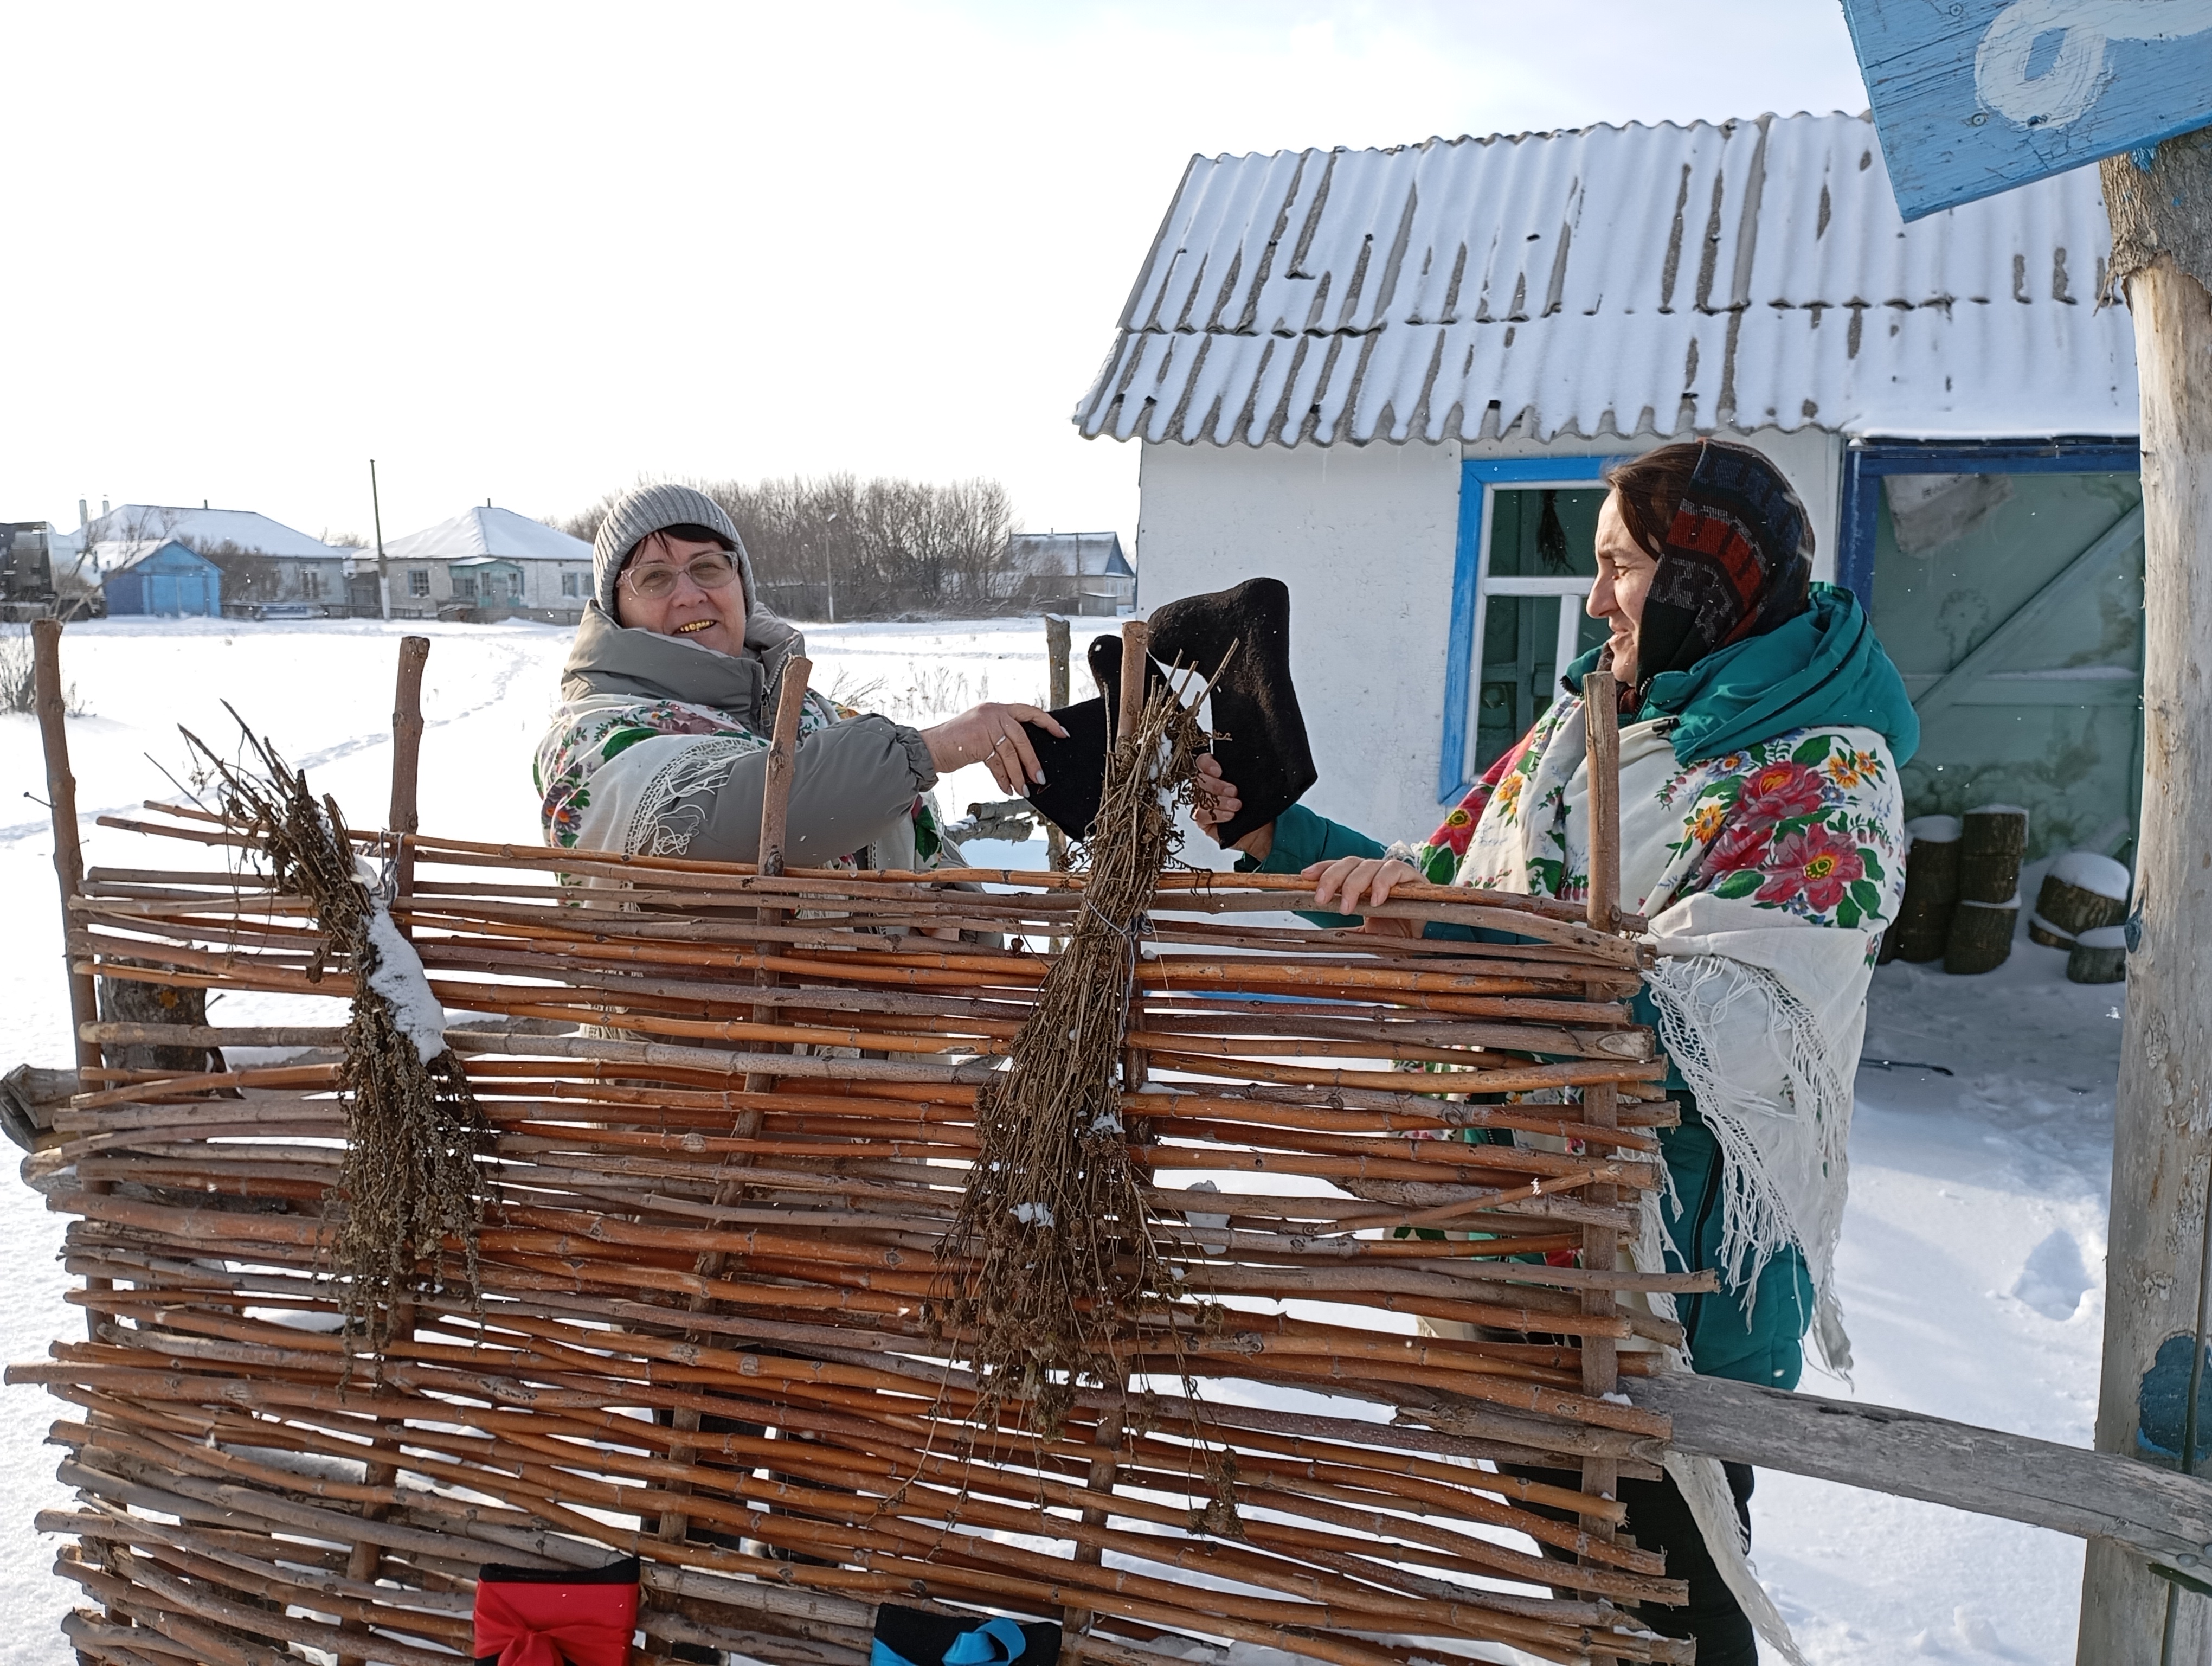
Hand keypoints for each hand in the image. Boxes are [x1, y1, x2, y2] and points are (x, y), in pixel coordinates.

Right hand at [921, 703, 1066, 795]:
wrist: (929, 747)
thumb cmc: (954, 743)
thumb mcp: (981, 735)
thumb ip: (999, 739)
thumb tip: (1022, 760)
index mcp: (996, 709)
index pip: (1028, 711)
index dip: (1047, 722)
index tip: (1062, 733)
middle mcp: (993, 712)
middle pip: (1022, 737)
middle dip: (1032, 761)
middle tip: (1039, 778)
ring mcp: (986, 724)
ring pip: (1011, 752)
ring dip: (1018, 774)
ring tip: (1023, 790)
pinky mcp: (979, 739)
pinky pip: (998, 762)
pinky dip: (1004, 778)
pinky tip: (1007, 788)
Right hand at [1190, 754, 1274, 855]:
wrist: (1261, 832)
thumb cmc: (1257, 807)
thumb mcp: (1255, 787)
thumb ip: (1244, 774)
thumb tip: (1247, 764)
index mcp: (1218, 774)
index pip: (1203, 761)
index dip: (1207, 764)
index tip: (1219, 770)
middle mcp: (1208, 787)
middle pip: (1199, 779)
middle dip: (1216, 785)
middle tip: (1233, 791)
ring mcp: (1203, 803)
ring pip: (1201, 797)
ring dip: (1219, 801)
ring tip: (1237, 805)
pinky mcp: (1203, 819)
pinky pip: (1201, 815)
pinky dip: (1217, 814)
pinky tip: (1230, 816)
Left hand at [1303, 855, 1422, 936]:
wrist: (1419, 945)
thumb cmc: (1391, 938)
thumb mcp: (1362, 934)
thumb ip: (1344, 931)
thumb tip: (1318, 937)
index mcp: (1362, 882)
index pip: (1340, 868)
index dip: (1323, 869)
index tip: (1305, 876)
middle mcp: (1376, 873)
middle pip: (1350, 863)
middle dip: (1332, 878)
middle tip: (1321, 899)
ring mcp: (1394, 874)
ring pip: (1370, 865)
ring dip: (1355, 884)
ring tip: (1347, 907)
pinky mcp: (1414, 878)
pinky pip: (1397, 870)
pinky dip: (1384, 883)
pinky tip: (1376, 900)